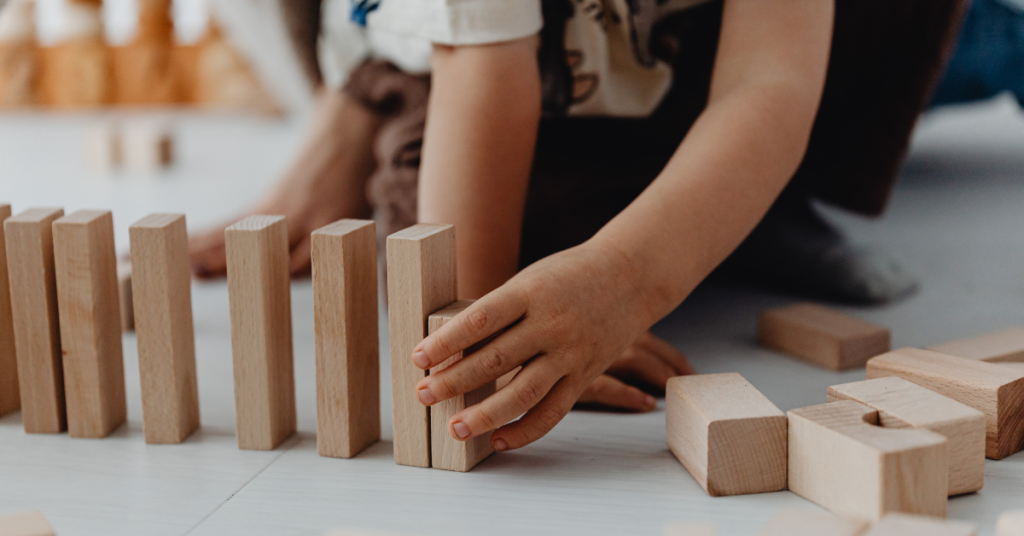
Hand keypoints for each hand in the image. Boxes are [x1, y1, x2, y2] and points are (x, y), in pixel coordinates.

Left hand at [412, 241, 677, 450]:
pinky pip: (553, 411)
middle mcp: (551, 324)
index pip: (480, 320)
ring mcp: (571, 352)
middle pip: (496, 359)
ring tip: (454, 429)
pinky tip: (497, 440)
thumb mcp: (530, 280)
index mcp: (531, 292)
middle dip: (454, 381)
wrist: (631, 276)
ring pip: (523, 392)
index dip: (446, 341)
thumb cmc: (568, 275)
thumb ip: (498, 312)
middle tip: (423, 394)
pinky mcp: (586, 375)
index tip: (418, 358)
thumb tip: (452, 348)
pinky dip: (524, 430)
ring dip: (485, 415)